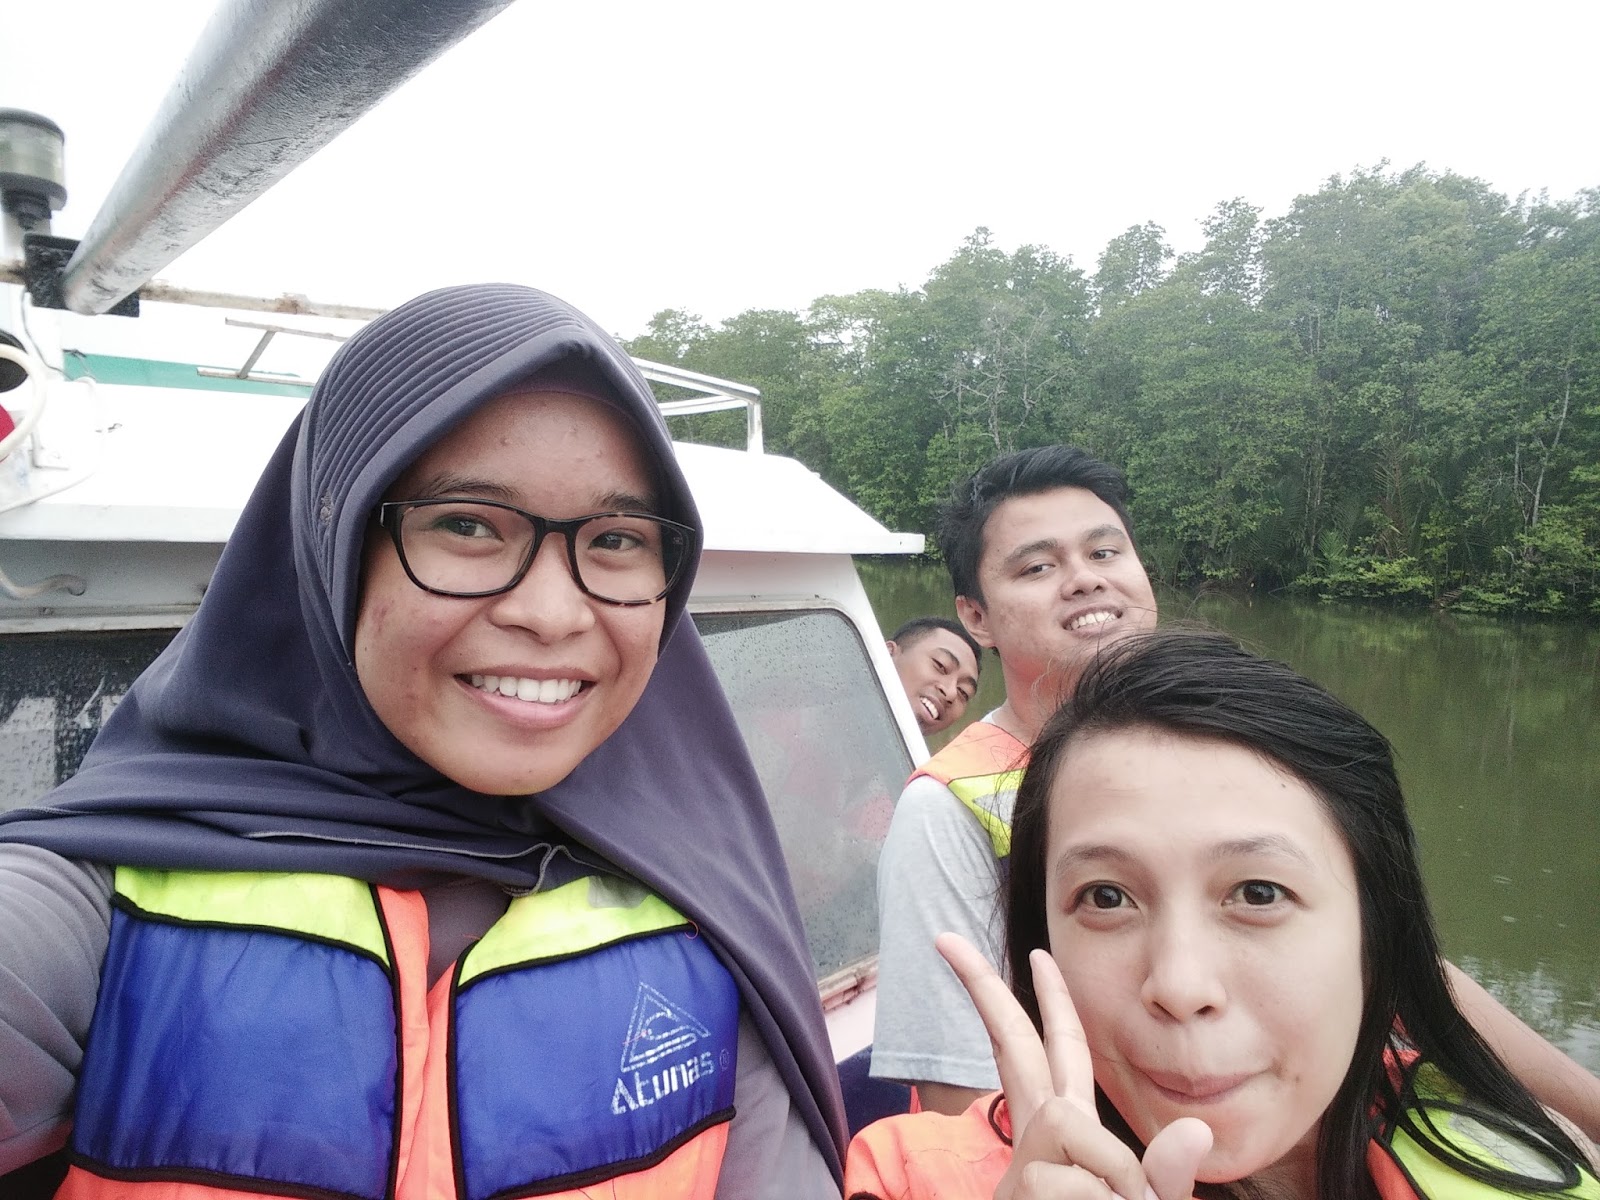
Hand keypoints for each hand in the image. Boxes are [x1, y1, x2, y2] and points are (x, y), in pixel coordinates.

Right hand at [937, 933, 1213, 1199]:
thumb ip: (1168, 1174)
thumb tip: (1196, 1128)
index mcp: (1069, 1132)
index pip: (1060, 1053)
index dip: (1048, 1002)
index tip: (1035, 953)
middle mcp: (1039, 1139)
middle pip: (1013, 1046)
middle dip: (984, 988)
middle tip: (944, 936)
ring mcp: (1025, 1169)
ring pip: (1073, 1130)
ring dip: (1116, 1178)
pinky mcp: (1021, 1193)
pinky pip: (1075, 1183)